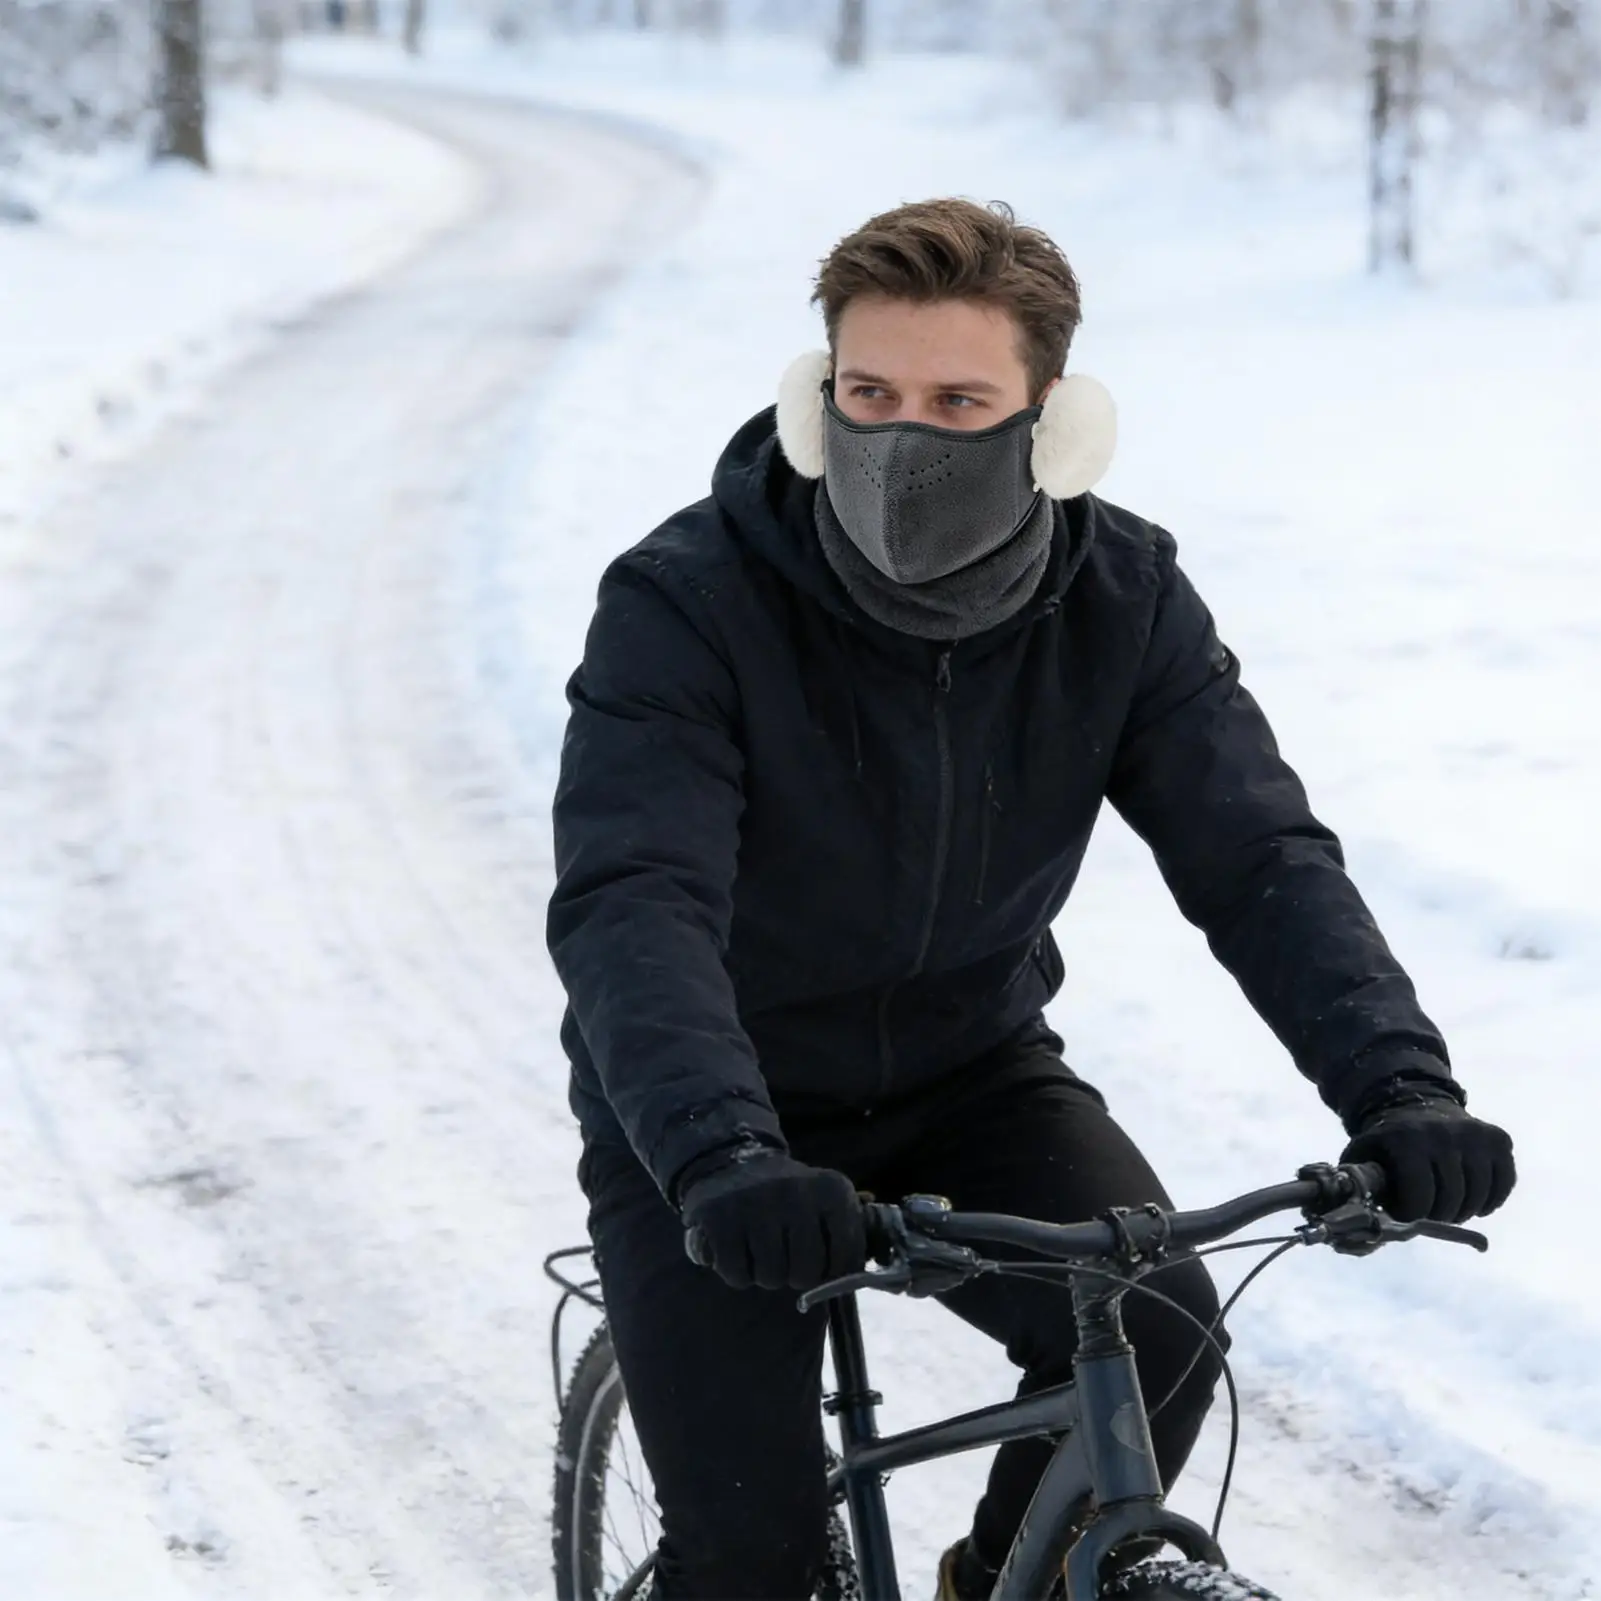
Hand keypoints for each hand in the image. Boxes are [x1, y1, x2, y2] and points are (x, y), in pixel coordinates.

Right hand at [677, 1144, 866, 1292]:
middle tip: (786, 1256)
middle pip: (804, 1273)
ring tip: (762, 1250)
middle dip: (795, 1275)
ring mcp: (755, 1203)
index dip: (834, 1271)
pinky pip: (737, 1275)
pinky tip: (739, 1250)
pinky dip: (738, 1273)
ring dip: (766, 1275)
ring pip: (770, 1277)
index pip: (847, 1257)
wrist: (733, 1163)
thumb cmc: (790, 1197)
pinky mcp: (720, 1217)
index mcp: (831, 1189)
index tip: (823, 1262)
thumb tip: (881, 1279)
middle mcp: (795, 1192)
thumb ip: (850, 1235)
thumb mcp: (827, 1202)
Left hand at [1341, 1092, 1514, 1223]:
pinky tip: (1474, 1199)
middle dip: (1439, 1216)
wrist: (1415, 1102)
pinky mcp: (1499, 1139)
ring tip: (1449, 1206)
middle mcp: (1444, 1134)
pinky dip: (1491, 1200)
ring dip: (1465, 1211)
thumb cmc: (1387, 1141)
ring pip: (1479, 1197)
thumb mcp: (1363, 1156)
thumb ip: (1361, 1186)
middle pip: (1452, 1201)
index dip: (1413, 1214)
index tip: (1406, 1212)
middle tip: (1430, 1212)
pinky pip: (1504, 1184)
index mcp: (1407, 1140)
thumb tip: (1361, 1222)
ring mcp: (1476, 1135)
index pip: (1420, 1200)